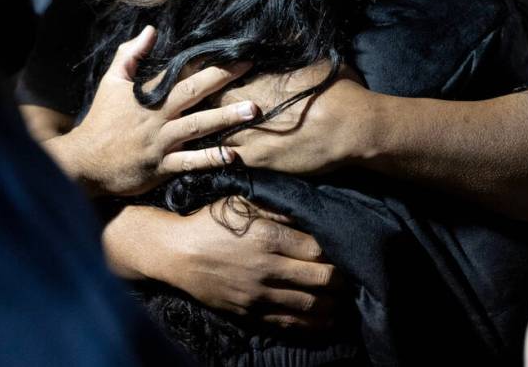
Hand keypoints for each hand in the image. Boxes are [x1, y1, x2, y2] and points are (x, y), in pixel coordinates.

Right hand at [45, 26, 258, 195]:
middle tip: (249, 67)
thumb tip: (151, 30)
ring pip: (198, 126)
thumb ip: (129, 55)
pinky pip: (190, 162)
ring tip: (252, 110)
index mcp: (147, 94)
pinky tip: (233, 155)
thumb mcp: (110, 82)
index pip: (180, 71)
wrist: (83, 162)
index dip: (205, 60)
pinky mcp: (162, 166)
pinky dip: (211, 159)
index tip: (230, 51)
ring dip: (226, 117)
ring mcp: (161, 142)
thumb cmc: (100, 120)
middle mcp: (157, 116)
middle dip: (223, 78)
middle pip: (194, 92)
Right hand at [104, 201, 343, 329]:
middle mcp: (267, 268)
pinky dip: (312, 325)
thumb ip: (278, 206)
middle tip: (352, 276)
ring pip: (310, 305)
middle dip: (342, 279)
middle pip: (322, 278)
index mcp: (268, 237)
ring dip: (334, 305)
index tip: (344, 250)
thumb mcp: (242, 202)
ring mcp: (258, 294)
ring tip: (345, 301)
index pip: (319, 249)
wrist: (175, 253)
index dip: (337, 251)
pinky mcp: (249, 313)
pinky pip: (288, 324)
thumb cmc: (210, 222)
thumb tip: (310, 207)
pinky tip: (326, 321)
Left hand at [215, 63, 379, 174]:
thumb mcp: (315, 61)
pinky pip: (228, 158)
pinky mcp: (260, 159)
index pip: (221, 76)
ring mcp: (252, 135)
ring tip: (203, 129)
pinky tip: (214, 153)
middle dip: (206, 103)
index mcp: (259, 79)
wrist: (353, 128)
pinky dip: (219, 154)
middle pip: (211, 103)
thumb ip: (291, 50)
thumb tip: (284, 33)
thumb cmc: (338, 90)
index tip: (210, 78)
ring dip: (210, 129)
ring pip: (215, 131)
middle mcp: (249, 106)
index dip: (213, 78)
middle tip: (201, 104)